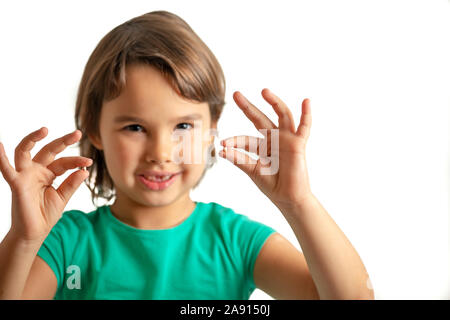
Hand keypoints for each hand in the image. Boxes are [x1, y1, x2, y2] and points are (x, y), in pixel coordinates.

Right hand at [0, 127, 92, 242]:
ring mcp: (25, 175)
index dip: (77, 161)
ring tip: (44, 130)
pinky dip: (1, 158)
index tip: (89, 162)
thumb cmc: (46, 215)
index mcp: (49, 174)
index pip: (64, 162)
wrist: (34, 233)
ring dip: (33, 139)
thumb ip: (72, 184)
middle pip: (49, 151)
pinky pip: (6, 169)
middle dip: (63, 141)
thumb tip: (84, 170)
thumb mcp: (63, 197)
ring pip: (25, 151)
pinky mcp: (16, 184)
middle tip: (78, 133)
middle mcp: (36, 171)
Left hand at [219, 88, 313, 209]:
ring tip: (264, 91)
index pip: (246, 139)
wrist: (288, 199)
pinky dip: (307, 114)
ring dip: (274, 102)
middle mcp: (274, 139)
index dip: (234, 141)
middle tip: (236, 94)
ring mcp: (287, 140)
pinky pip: (305, 127)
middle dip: (248, 107)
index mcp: (262, 146)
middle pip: (260, 118)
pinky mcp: (298, 144)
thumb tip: (221, 151)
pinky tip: (306, 101)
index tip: (222, 144)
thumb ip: (240, 160)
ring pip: (282, 115)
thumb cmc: (272, 185)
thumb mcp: (253, 171)